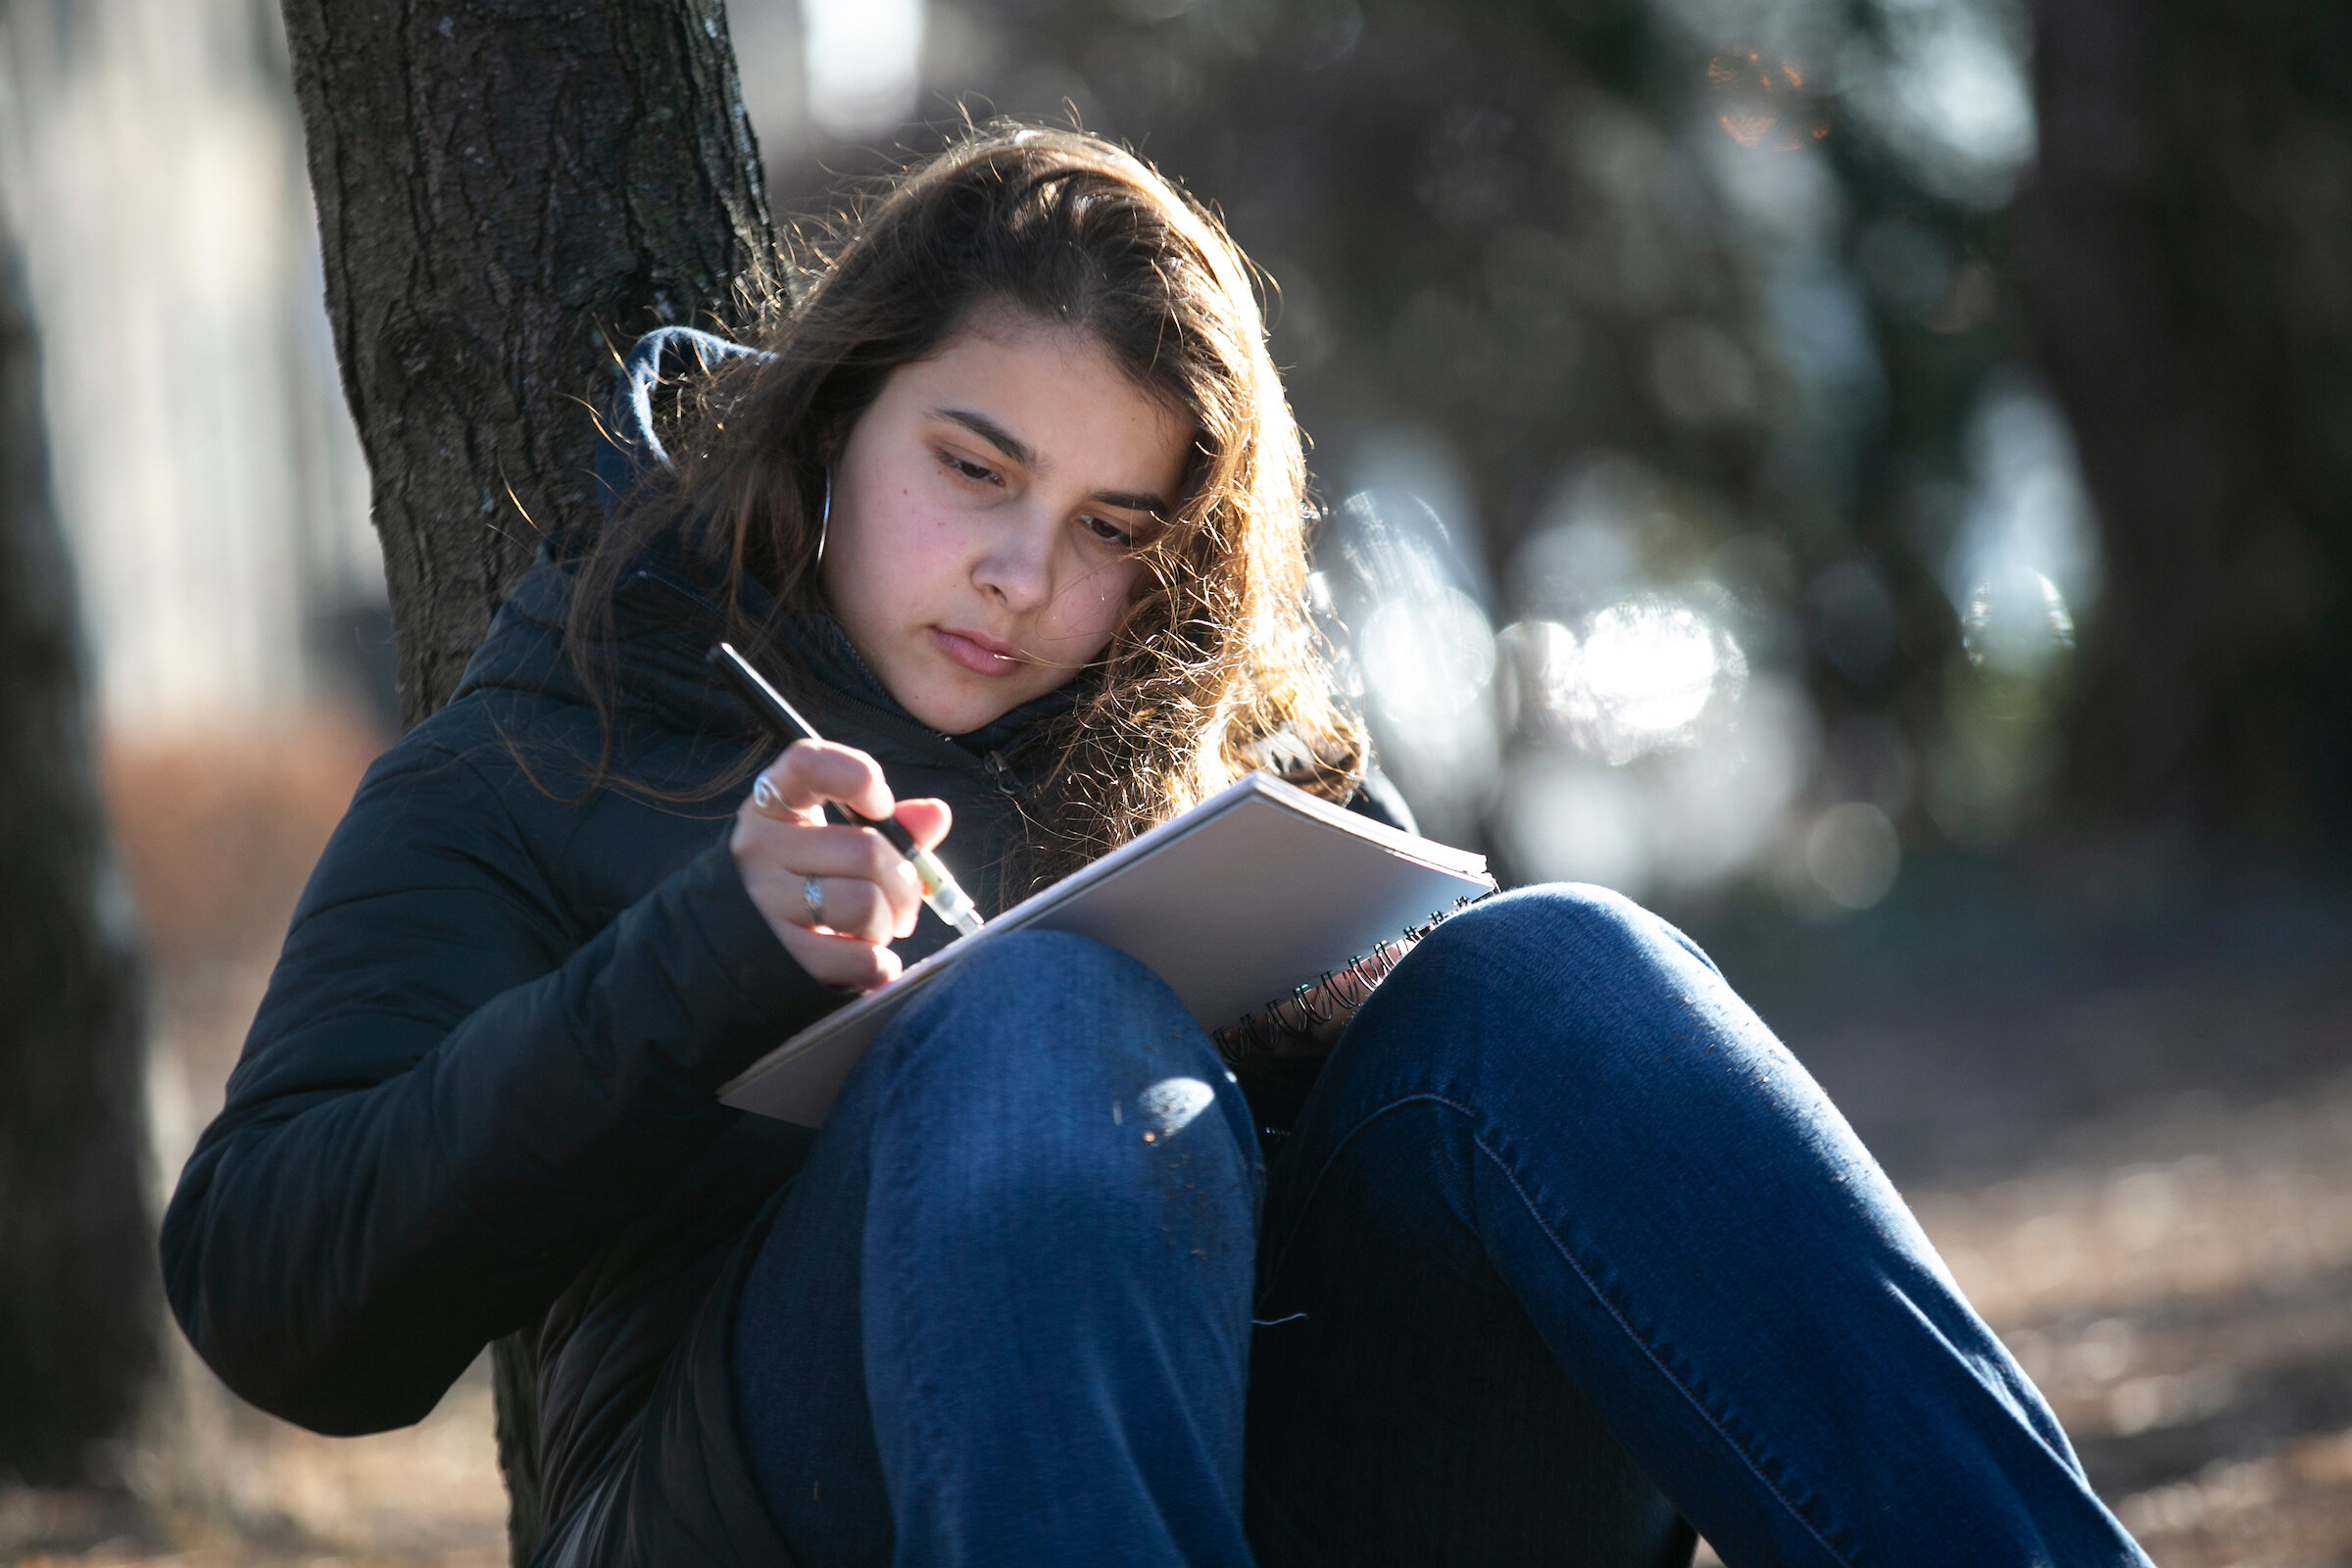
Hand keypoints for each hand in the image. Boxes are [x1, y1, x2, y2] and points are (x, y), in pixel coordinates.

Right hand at [730, 739, 952, 991]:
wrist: (734, 949)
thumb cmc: (799, 885)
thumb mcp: (830, 843)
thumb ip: (889, 828)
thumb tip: (936, 814)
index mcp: (772, 806)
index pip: (809, 764)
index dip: (859, 777)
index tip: (880, 806)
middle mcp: (758, 847)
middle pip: (865, 849)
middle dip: (904, 883)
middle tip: (900, 903)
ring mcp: (762, 902)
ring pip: (866, 904)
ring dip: (888, 925)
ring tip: (874, 931)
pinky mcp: (777, 957)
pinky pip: (860, 958)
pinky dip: (879, 966)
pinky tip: (866, 962)